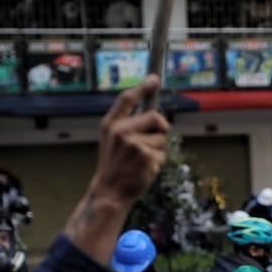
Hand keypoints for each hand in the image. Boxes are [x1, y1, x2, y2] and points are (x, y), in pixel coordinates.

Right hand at [91, 77, 169, 205]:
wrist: (109, 192)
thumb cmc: (116, 166)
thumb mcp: (113, 141)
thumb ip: (128, 125)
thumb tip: (156, 116)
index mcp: (111, 124)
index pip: (127, 98)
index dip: (142, 87)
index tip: (154, 79)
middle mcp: (120, 130)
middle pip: (155, 117)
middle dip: (160, 129)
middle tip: (150, 144)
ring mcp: (133, 142)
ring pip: (161, 138)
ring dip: (158, 150)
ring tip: (141, 162)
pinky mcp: (145, 155)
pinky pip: (162, 153)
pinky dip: (158, 163)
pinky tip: (145, 170)